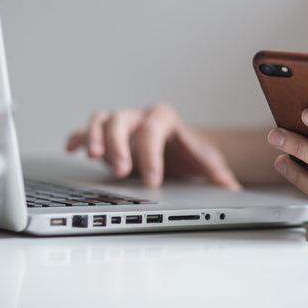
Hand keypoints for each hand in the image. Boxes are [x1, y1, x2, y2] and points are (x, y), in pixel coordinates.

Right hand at [66, 102, 240, 189]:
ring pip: (102, 119)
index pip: (154, 130)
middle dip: (119, 145)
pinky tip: (73, 151)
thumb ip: (217, 175)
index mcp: (165, 119)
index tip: (152, 180)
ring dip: (95, 137)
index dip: (151, 155)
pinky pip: (85, 129)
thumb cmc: (188, 155)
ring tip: (93, 157)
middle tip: (122, 172)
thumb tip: (233, 190)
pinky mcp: (104, 135)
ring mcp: (120, 124)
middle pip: (122, 120)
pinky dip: (77, 137)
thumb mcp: (205, 163)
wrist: (176, 149)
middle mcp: (139, 117)